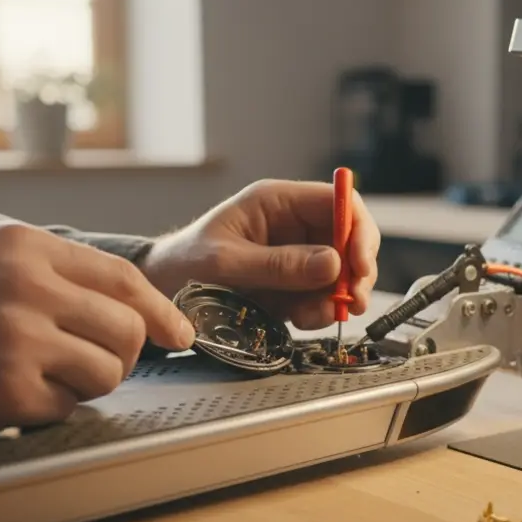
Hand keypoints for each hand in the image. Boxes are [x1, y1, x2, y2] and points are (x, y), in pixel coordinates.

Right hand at [0, 221, 195, 438]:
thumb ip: (43, 269)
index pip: (124, 278)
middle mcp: (29, 286)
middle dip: (123, 355)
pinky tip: (1, 397)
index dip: (160, 311)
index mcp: (24, 245)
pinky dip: (45, 411)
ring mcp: (19, 339)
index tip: (179, 334)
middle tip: (96, 366)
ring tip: (35, 380)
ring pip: (106, 373)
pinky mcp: (3, 392)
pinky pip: (64, 410)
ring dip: (84, 386)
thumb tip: (115, 300)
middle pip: (127, 329)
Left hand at [142, 179, 379, 329]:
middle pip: (349, 238)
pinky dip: (321, 312)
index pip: (338, 202)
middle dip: (356, 271)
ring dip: (338, 297)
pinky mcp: (292, 285)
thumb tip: (331, 263)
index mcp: (277, 202)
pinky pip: (323, 296)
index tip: (360, 264)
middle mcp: (293, 226)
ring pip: (341, 272)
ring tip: (315, 315)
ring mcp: (295, 256)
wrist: (161, 294)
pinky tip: (302, 319)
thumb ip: (278, 265)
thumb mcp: (226, 263)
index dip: (358, 231)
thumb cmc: (183, 264)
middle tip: (354, 301)